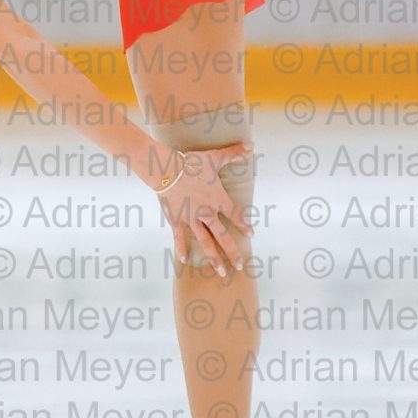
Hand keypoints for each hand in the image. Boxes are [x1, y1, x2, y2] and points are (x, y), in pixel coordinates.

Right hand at [142, 142, 251, 277]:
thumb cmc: (191, 162)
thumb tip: (251, 146)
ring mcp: (191, 219)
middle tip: (240, 265)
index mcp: (218, 199)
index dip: (244, 225)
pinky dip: (182, 249)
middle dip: (233, 252)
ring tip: (222, 272)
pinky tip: (185, 260)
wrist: (166, 170)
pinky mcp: (176, 221)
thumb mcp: (215, 157)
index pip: (236, 215)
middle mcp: (207, 213)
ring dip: (214, 258)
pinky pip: (180, 238)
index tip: (251, 235)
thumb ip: (234, 153)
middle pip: (223, 236)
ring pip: (206, 242)